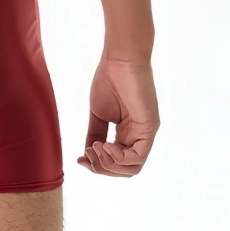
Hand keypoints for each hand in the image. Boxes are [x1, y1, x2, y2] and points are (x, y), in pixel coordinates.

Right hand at [78, 56, 158, 176]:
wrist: (119, 60)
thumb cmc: (109, 80)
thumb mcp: (98, 114)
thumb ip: (95, 134)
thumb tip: (87, 154)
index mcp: (127, 133)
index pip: (116, 162)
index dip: (98, 166)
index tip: (79, 159)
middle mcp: (138, 136)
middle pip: (125, 170)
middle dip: (102, 168)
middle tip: (87, 156)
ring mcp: (145, 133)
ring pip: (132, 168)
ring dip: (109, 164)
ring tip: (96, 148)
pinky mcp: (150, 128)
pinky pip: (138, 156)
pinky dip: (119, 157)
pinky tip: (105, 145)